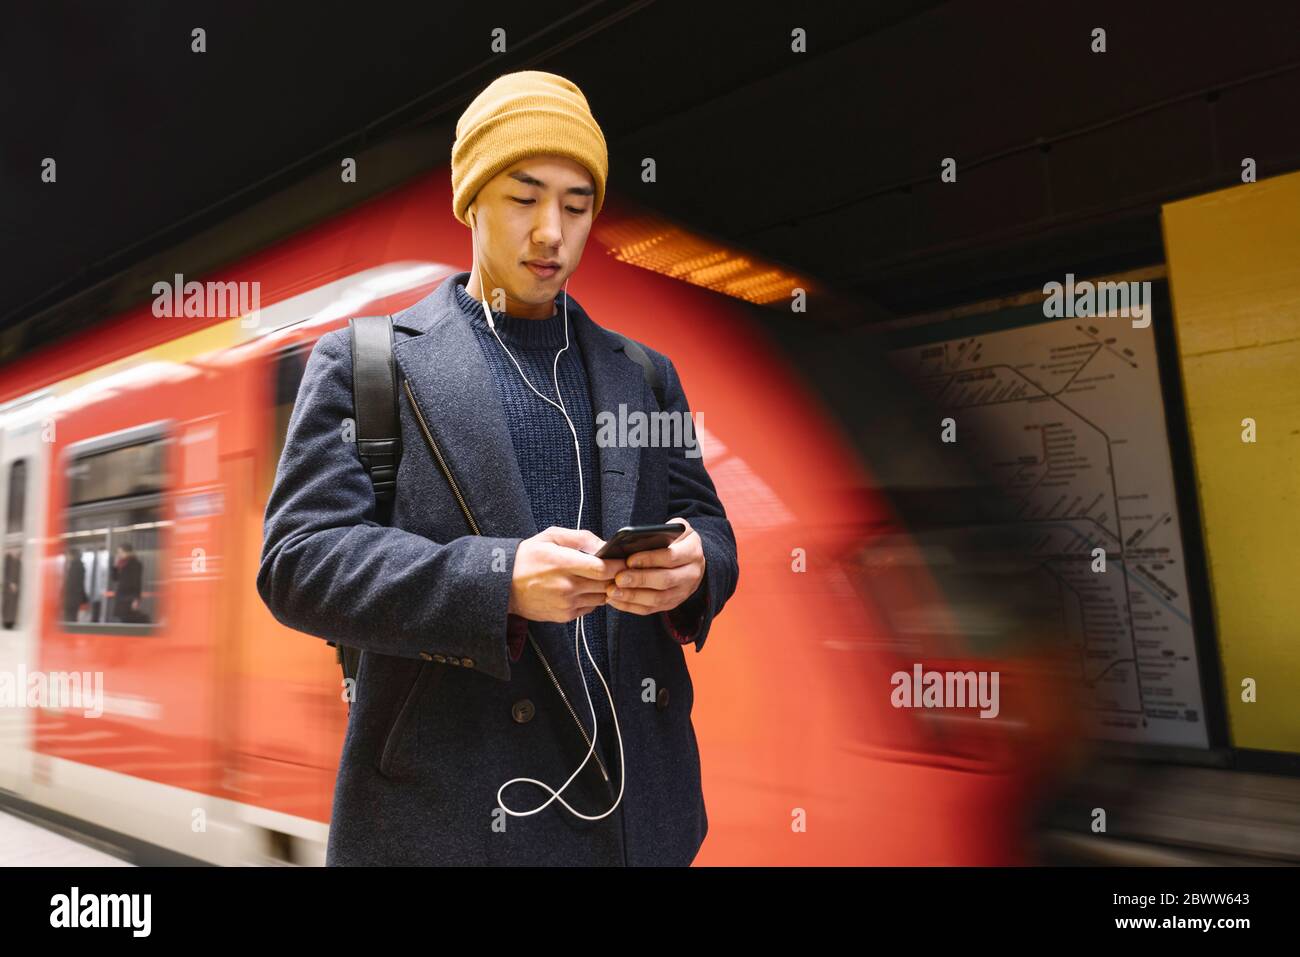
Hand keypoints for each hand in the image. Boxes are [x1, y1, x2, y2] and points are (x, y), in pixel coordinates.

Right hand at [508, 526, 626, 623]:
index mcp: (562, 563)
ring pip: (601, 598)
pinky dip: (593, 599)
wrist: (504, 585)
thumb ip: (581, 538)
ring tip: (598, 578)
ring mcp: (566, 603)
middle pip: (606, 584)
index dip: (618, 564)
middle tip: (618, 569)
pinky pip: (590, 608)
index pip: (602, 568)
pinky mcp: (564, 615)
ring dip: (605, 588)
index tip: (623, 560)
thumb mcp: (551, 536)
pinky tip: (584, 589)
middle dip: (616, 576)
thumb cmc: (527, 557)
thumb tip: (605, 545)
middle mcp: (566, 586)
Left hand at [605, 517, 704, 615]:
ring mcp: (683, 592)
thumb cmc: (675, 541)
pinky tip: (616, 600)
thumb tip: (635, 539)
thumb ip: (660, 532)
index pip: (671, 557)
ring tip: (612, 591)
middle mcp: (691, 574)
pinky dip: (632, 606)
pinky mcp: (672, 604)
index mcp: (692, 552)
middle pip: (665, 580)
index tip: (629, 560)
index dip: (649, 559)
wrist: (689, 560)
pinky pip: (651, 609)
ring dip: (633, 596)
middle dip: (639, 580)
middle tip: (618, 578)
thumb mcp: (674, 530)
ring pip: (658, 599)